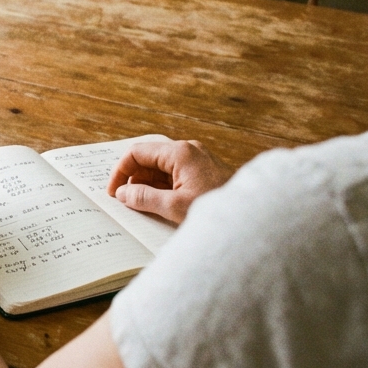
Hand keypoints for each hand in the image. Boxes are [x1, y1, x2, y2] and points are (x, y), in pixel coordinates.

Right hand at [106, 140, 232, 223]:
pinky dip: (162, 187)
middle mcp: (188, 150)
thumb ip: (144, 198)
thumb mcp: (174, 207)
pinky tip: (160, 204)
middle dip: (134, 179)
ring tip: (142, 206)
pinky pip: (174, 174)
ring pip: (161, 167)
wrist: (252, 217)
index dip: (120, 172)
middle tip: (125, 201)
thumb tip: (122, 194)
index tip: (114, 193)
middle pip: (148, 158)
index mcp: (180, 152)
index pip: (137, 153)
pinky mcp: (203, 171)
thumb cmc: (218, 210)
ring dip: (148, 185)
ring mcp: (197, 160)